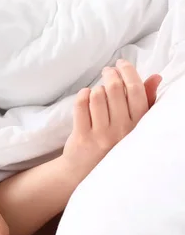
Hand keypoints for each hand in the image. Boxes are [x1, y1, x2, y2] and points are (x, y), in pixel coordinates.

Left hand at [62, 59, 160, 178]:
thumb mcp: (134, 126)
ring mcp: (101, 135)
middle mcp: (121, 130)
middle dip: (110, 74)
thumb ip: (145, 101)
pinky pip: (81, 106)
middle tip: (107, 71)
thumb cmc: (112, 143)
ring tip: (97, 91)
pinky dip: (82, 95)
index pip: (136, 91)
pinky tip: (85, 94)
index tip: (121, 63)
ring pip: (97, 96)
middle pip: (114, 90)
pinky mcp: (82, 137)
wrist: (85, 171)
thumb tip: (155, 77)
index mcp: (138, 125)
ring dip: (96, 88)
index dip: (128, 72)